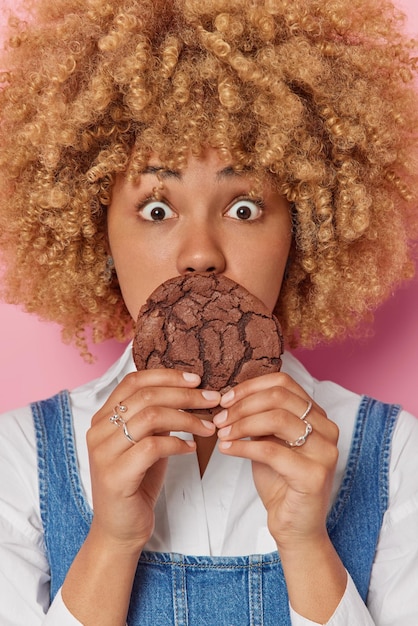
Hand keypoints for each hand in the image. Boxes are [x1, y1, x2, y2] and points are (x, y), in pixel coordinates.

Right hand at [87, 369, 218, 553]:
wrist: (119, 530)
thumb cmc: (136, 483)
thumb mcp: (146, 443)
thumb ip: (156, 418)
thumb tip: (187, 391)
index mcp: (103, 418)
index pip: (133, 381)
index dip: (166, 376)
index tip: (196, 380)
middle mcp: (98, 431)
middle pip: (146, 396)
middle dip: (185, 395)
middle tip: (213, 400)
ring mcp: (104, 453)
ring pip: (150, 417)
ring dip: (187, 419)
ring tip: (209, 427)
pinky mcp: (116, 476)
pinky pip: (152, 447)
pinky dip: (178, 444)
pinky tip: (192, 448)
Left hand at [214, 372, 338, 551]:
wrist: (295, 527)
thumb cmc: (280, 482)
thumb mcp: (269, 441)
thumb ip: (261, 417)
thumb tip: (232, 396)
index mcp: (318, 416)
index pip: (284, 383)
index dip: (251, 387)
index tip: (226, 399)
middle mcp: (327, 429)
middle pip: (279, 397)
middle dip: (242, 405)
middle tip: (219, 418)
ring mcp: (325, 451)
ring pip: (277, 418)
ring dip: (241, 423)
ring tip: (222, 433)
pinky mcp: (314, 475)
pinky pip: (271, 450)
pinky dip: (243, 446)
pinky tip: (227, 449)